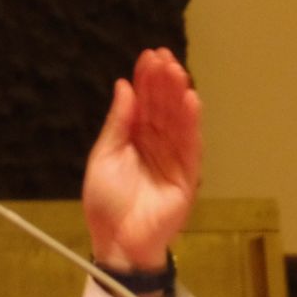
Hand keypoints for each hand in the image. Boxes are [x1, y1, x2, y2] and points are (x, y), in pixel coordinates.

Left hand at [81, 47, 201, 268]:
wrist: (115, 241)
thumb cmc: (105, 202)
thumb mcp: (104, 157)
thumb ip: (117, 124)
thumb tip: (123, 87)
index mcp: (134, 139)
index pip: (144, 104)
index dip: (146, 81)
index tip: (148, 56)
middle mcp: (156, 145)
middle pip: (163, 108)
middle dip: (163, 82)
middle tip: (163, 56)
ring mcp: (173, 159)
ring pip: (178, 121)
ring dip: (179, 95)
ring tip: (177, 71)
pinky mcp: (186, 176)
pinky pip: (191, 145)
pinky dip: (192, 123)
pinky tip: (191, 100)